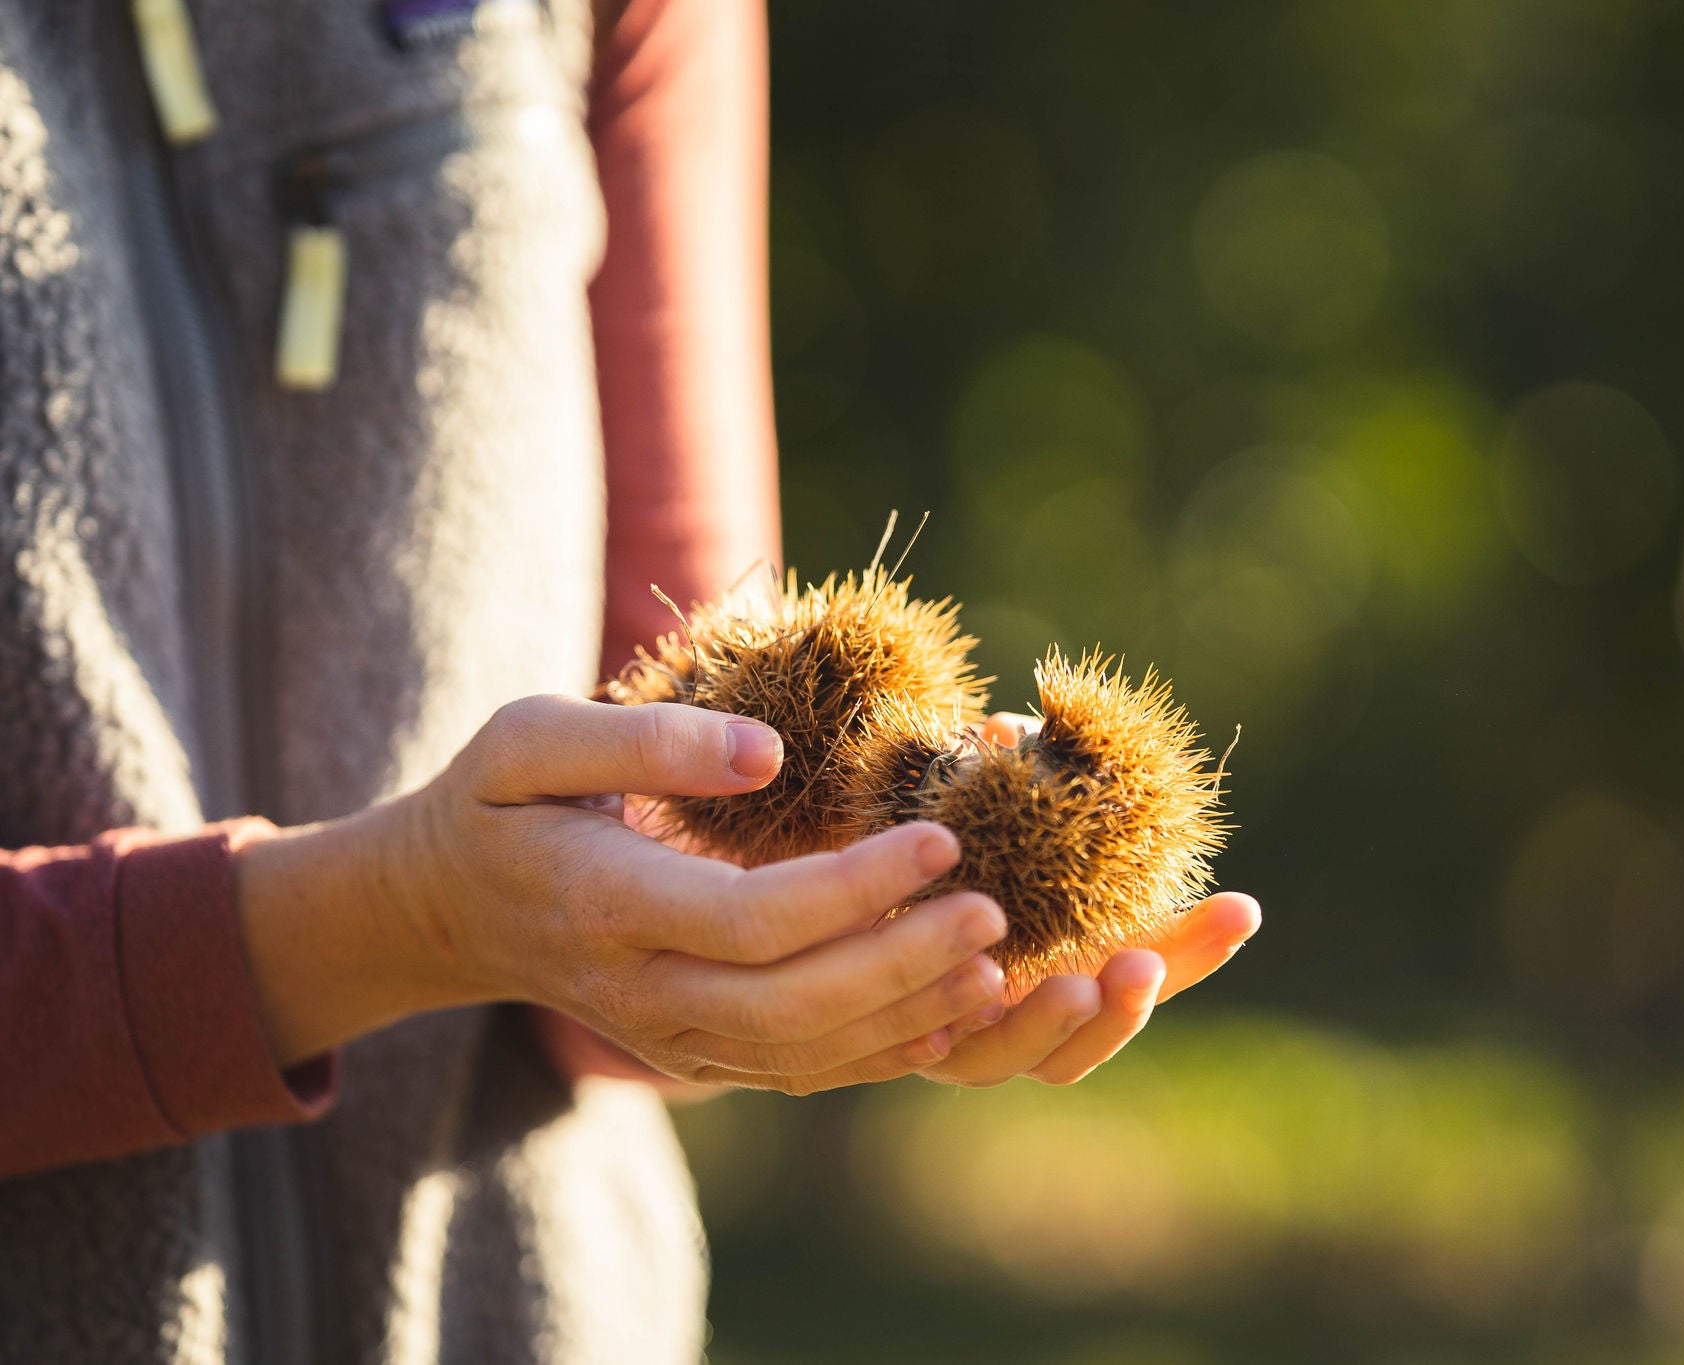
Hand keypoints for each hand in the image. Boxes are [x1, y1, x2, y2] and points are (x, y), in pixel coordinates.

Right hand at [236, 696, 1009, 1093]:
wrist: (449, 905)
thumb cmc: (498, 800)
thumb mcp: (532, 741)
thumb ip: (645, 742)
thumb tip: (765, 753)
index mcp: (604, 905)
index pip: (749, 918)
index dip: (854, 888)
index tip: (940, 838)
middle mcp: (639, 990)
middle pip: (790, 1005)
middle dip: (901, 965)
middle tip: (993, 912)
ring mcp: (667, 1035)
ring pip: (801, 1053)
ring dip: (904, 1017)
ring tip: (995, 967)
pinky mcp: (695, 1053)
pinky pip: (795, 1070)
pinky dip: (876, 1053)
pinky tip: (948, 1020)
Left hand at [918, 711, 1260, 1087]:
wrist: (815, 908)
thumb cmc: (906, 854)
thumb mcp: (965, 818)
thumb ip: (1004, 791)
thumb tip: (1009, 729)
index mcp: (1061, 972)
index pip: (1144, 972)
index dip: (1196, 950)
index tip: (1242, 909)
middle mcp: (1016, 1019)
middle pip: (1091, 1035)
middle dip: (1126, 1006)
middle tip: (1144, 965)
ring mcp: (956, 1043)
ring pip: (1015, 1057)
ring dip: (1051, 1023)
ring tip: (1075, 985)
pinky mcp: (893, 1045)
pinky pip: (929, 1048)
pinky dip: (956, 1024)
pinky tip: (975, 994)